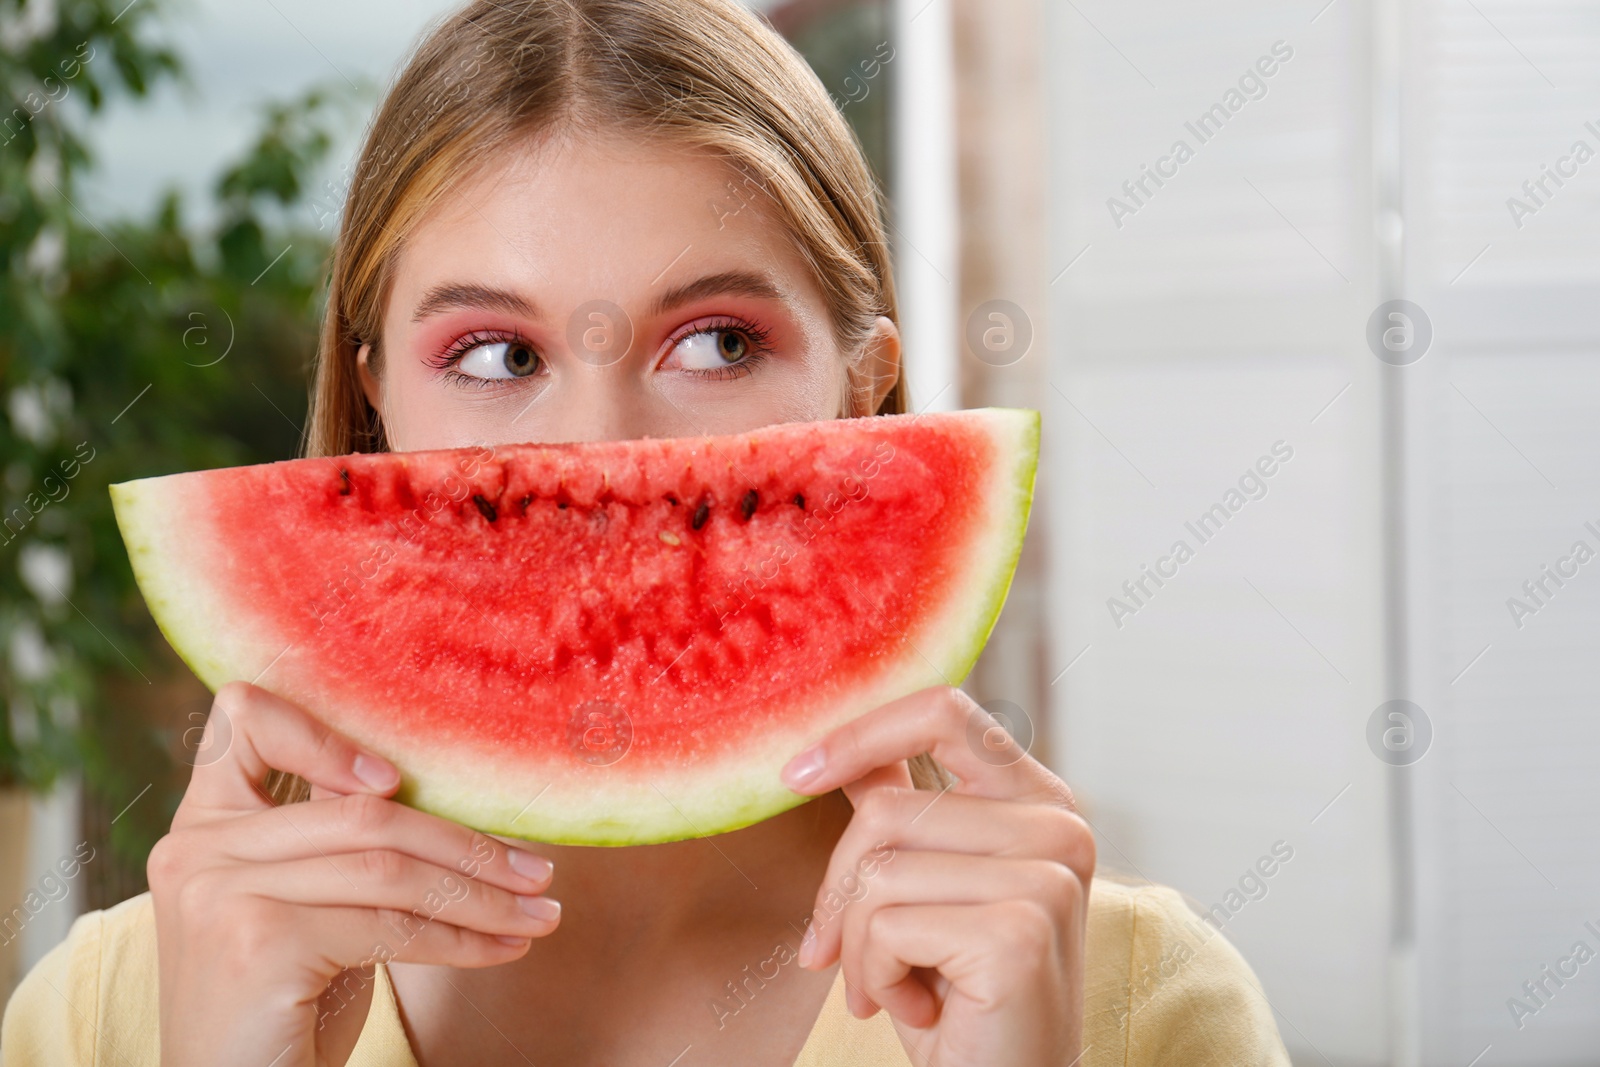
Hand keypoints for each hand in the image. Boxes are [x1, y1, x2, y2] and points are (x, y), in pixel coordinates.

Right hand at [148, 682, 560, 1066]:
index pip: (244, 719)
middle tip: (538, 873)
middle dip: (467, 846)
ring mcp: (223, 892)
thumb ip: (335, 844)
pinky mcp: (259, 940)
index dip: (326, 733)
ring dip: (481, 895)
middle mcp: (198, 848)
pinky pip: (391, 923)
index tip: (400, 780)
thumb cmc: (281, 1007)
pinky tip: (502, 949)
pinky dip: (461, 939)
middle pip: (363, 811)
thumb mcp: (302, 908)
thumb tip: (448, 798)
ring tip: (538, 914)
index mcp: (203, 825)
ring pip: (389, 867)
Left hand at [780, 686, 1092, 1066]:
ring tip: (893, 987)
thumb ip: (903, 810)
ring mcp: (1046, 876)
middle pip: (885, 808)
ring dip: (857, 946)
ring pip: (878, 869)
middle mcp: (1058, 827)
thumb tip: (842, 748)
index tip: (796, 773)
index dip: (860, 733)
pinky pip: (886, 924)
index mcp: (1041, 800)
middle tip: (839, 952)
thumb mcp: (925, 887)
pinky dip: (874, 977)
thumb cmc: (961, 999)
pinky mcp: (1019, 931)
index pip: (942, 711)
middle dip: (839, 891)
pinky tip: (916, 1012)